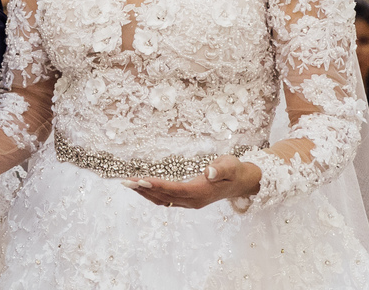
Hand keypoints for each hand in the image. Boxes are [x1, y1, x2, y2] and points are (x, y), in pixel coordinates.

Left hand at [122, 155, 261, 209]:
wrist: (242, 182)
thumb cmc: (235, 170)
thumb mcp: (231, 165)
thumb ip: (220, 169)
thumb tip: (208, 171)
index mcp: (201, 192)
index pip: (175, 189)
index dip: (158, 186)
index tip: (142, 180)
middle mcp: (193, 200)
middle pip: (164, 197)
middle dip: (144, 189)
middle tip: (126, 181)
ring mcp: (190, 202)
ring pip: (163, 200)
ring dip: (145, 193)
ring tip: (128, 184)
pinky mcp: (188, 201)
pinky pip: (166, 200)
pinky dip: (152, 195)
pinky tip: (142, 189)